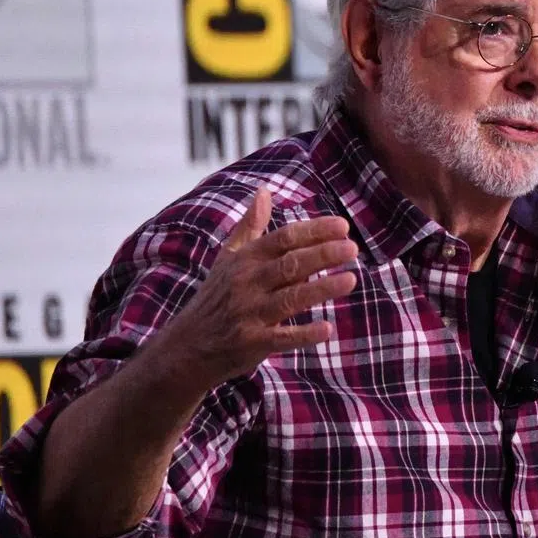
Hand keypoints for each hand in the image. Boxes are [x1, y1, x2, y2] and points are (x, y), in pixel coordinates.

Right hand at [158, 188, 357, 390]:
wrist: (186, 346)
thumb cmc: (215, 297)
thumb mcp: (228, 257)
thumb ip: (250, 225)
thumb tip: (263, 190)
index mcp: (245, 259)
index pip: (283, 239)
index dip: (313, 231)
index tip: (342, 226)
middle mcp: (247, 283)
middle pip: (290, 264)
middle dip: (322, 254)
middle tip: (351, 248)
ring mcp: (249, 313)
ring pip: (290, 297)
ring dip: (321, 288)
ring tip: (351, 279)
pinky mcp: (252, 342)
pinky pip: (282, 337)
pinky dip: (304, 334)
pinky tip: (328, 329)